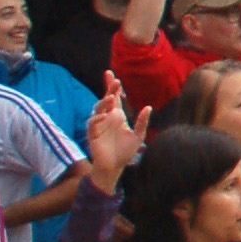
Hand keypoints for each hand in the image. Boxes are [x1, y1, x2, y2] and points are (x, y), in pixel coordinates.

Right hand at [86, 72, 152, 188]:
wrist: (115, 167)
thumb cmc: (125, 151)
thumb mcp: (138, 135)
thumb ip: (142, 122)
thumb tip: (148, 107)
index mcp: (118, 116)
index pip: (115, 98)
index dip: (113, 87)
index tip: (111, 74)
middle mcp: (107, 118)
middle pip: (106, 100)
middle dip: (109, 89)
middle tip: (115, 81)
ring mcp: (99, 125)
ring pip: (98, 109)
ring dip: (103, 102)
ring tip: (110, 97)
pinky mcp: (93, 134)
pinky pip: (92, 123)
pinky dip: (97, 118)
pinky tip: (104, 115)